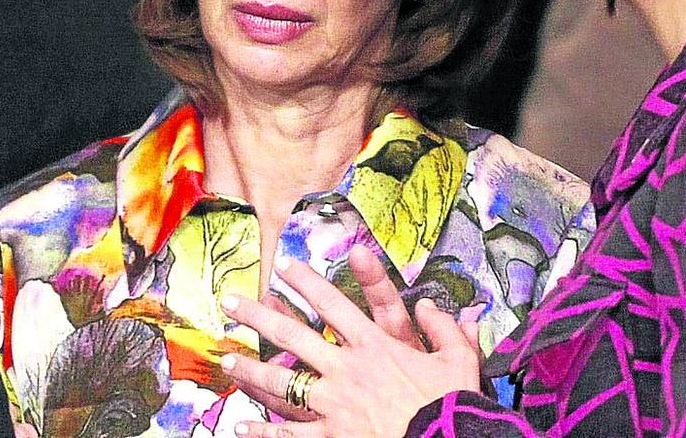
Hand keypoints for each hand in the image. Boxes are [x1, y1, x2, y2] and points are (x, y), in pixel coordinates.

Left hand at [220, 245, 481, 436]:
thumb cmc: (451, 404)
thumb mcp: (458, 360)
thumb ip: (444, 328)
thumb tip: (433, 305)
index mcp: (374, 345)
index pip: (332, 303)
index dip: (306, 281)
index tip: (282, 265)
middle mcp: (346, 369)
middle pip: (292, 335)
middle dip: (257, 316)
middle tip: (230, 302)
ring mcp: (334, 404)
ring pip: (281, 382)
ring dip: (250, 369)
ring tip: (226, 360)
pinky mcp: (332, 436)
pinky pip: (289, 432)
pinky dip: (264, 431)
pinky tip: (240, 426)